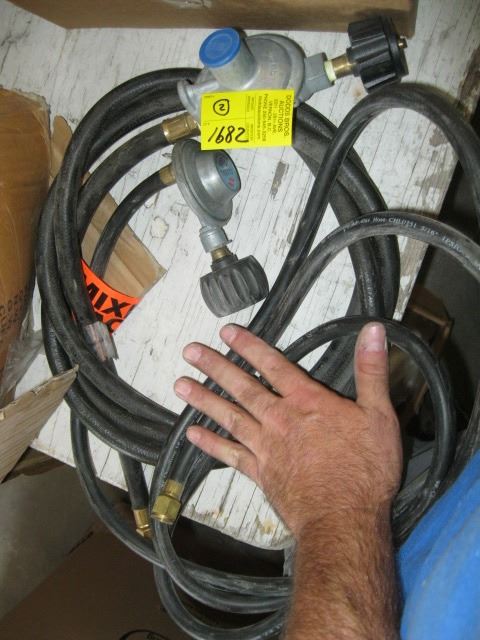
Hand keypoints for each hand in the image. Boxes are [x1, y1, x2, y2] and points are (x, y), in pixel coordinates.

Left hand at [174, 322, 401, 538]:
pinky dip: (210, 444)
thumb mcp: (379, 414)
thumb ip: (371, 370)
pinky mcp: (260, 473)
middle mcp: (280, 419)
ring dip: (204, 399)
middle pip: (243, 387)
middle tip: (190, 352)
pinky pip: (230, 455)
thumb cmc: (365, 469)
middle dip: (215, 367)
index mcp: (306, 401)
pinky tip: (192, 433)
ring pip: (230, 417)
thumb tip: (373, 332)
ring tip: (180, 385)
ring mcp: (266, 447)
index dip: (250, 346)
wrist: (344, 519)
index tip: (227, 332)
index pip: (273, 365)